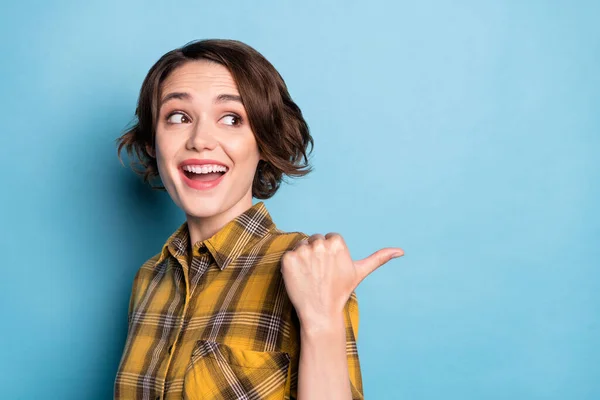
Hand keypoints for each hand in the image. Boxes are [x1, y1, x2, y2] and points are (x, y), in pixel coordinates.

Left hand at [280, 233, 403, 327]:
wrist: (320, 312)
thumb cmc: (340, 291)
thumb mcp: (360, 272)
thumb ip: (379, 258)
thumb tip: (401, 251)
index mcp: (337, 242)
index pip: (328, 238)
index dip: (329, 254)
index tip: (331, 269)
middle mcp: (320, 244)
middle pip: (314, 240)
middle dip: (316, 254)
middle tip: (321, 274)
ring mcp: (302, 251)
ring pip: (301, 246)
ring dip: (303, 258)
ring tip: (311, 276)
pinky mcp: (288, 260)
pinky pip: (288, 255)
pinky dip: (291, 266)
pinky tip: (299, 278)